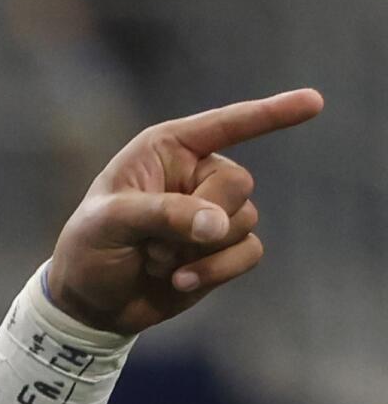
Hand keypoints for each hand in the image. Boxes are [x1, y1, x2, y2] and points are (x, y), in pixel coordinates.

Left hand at [46, 88, 322, 335]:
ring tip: (155, 260)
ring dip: (200, 249)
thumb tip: (221, 225)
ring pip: (245, 220)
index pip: (225, 124)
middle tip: (153, 241)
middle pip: (238, 183)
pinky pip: (250, 251)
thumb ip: (164, 214)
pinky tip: (178, 282)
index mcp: (166, 149)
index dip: (271, 113)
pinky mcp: (224, 248)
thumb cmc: (89, 248)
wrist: (91, 302)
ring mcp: (214, 211)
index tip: (314, 102)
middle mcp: (196, 173)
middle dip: (202, 217)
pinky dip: (217, 270)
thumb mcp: (110, 223)